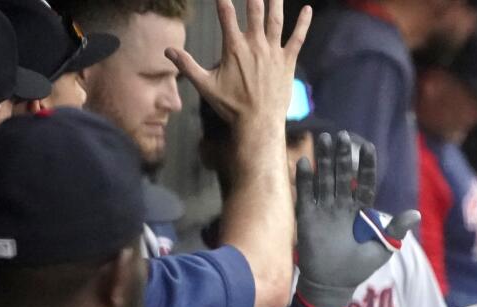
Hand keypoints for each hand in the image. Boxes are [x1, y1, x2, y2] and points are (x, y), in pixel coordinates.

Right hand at [167, 0, 310, 135]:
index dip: (224, 0)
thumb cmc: (231, 106)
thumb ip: (187, 65)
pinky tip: (309, 10)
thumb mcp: (205, 86)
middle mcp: (255, 45)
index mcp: (234, 48)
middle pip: (255, 10)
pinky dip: (303, 24)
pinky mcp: (287, 61)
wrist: (259, 123)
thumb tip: (167, 51)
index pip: (226, 15)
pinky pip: (297, 38)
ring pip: (276, 20)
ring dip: (276, 2)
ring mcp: (273, 52)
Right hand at [294, 131, 419, 306]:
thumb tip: (416, 214)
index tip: (368, 147)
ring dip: (323, 160)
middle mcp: (342, 205)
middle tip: (342, 135)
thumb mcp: (382, 249)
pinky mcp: (306, 217)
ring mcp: (324, 209)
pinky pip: (305, 194)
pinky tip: (304, 162)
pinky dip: (304, 179)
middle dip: (342, 156)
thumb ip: (396, 230)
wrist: (332, 284)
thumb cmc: (359, 267)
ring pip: (324, 179)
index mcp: (360, 210)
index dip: (366, 165)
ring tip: (323, 138)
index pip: (364, 182)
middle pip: (342, 175)